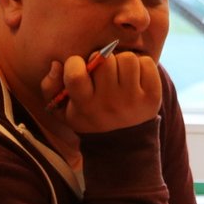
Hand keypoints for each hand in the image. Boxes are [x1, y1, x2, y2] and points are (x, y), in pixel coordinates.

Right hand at [43, 49, 161, 133]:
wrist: (122, 145)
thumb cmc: (89, 118)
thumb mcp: (62, 110)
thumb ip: (50, 87)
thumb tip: (58, 64)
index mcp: (84, 106)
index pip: (76, 75)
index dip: (74, 63)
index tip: (78, 67)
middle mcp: (109, 104)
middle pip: (105, 61)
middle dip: (101, 60)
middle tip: (102, 71)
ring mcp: (133, 101)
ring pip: (127, 59)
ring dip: (122, 62)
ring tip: (119, 75)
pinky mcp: (152, 97)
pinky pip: (147, 64)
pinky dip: (142, 65)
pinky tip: (135, 78)